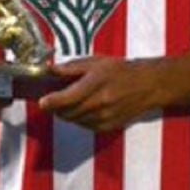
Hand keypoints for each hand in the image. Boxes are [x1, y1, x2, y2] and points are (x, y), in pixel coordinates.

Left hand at [39, 56, 158, 130]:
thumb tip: (49, 70)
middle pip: (66, 112)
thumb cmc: (121, 71)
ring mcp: (104, 117)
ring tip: (72, 100)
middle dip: (56, 107)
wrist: (148, 85)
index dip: (51, 102)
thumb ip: (71, 67)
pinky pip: (84, 125)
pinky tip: (85, 107)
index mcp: (96, 83)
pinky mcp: (107, 127)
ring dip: (67, 113)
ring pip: (73, 120)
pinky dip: (79, 118)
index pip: (67, 98)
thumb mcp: (96, 62)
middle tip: (54, 98)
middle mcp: (100, 103)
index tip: (41, 101)